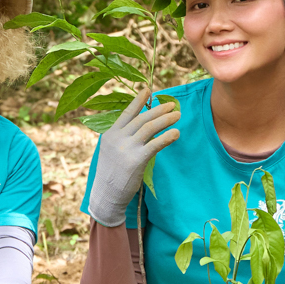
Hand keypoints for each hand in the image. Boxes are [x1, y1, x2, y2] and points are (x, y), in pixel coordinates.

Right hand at [88, 85, 181, 225]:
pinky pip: (155, 144)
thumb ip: (122, 137)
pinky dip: (167, 137)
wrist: (107, 194)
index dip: (138, 100)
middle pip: (141, 118)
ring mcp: (126, 149)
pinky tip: (176, 133)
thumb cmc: (112, 173)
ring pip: (149, 128)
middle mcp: (117, 138)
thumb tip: (141, 126)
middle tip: (172, 105)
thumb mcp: (110, 151)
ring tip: (177, 115)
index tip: (148, 90)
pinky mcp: (136, 160)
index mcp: (110, 134)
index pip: (126, 113)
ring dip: (165, 120)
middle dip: (158, 109)